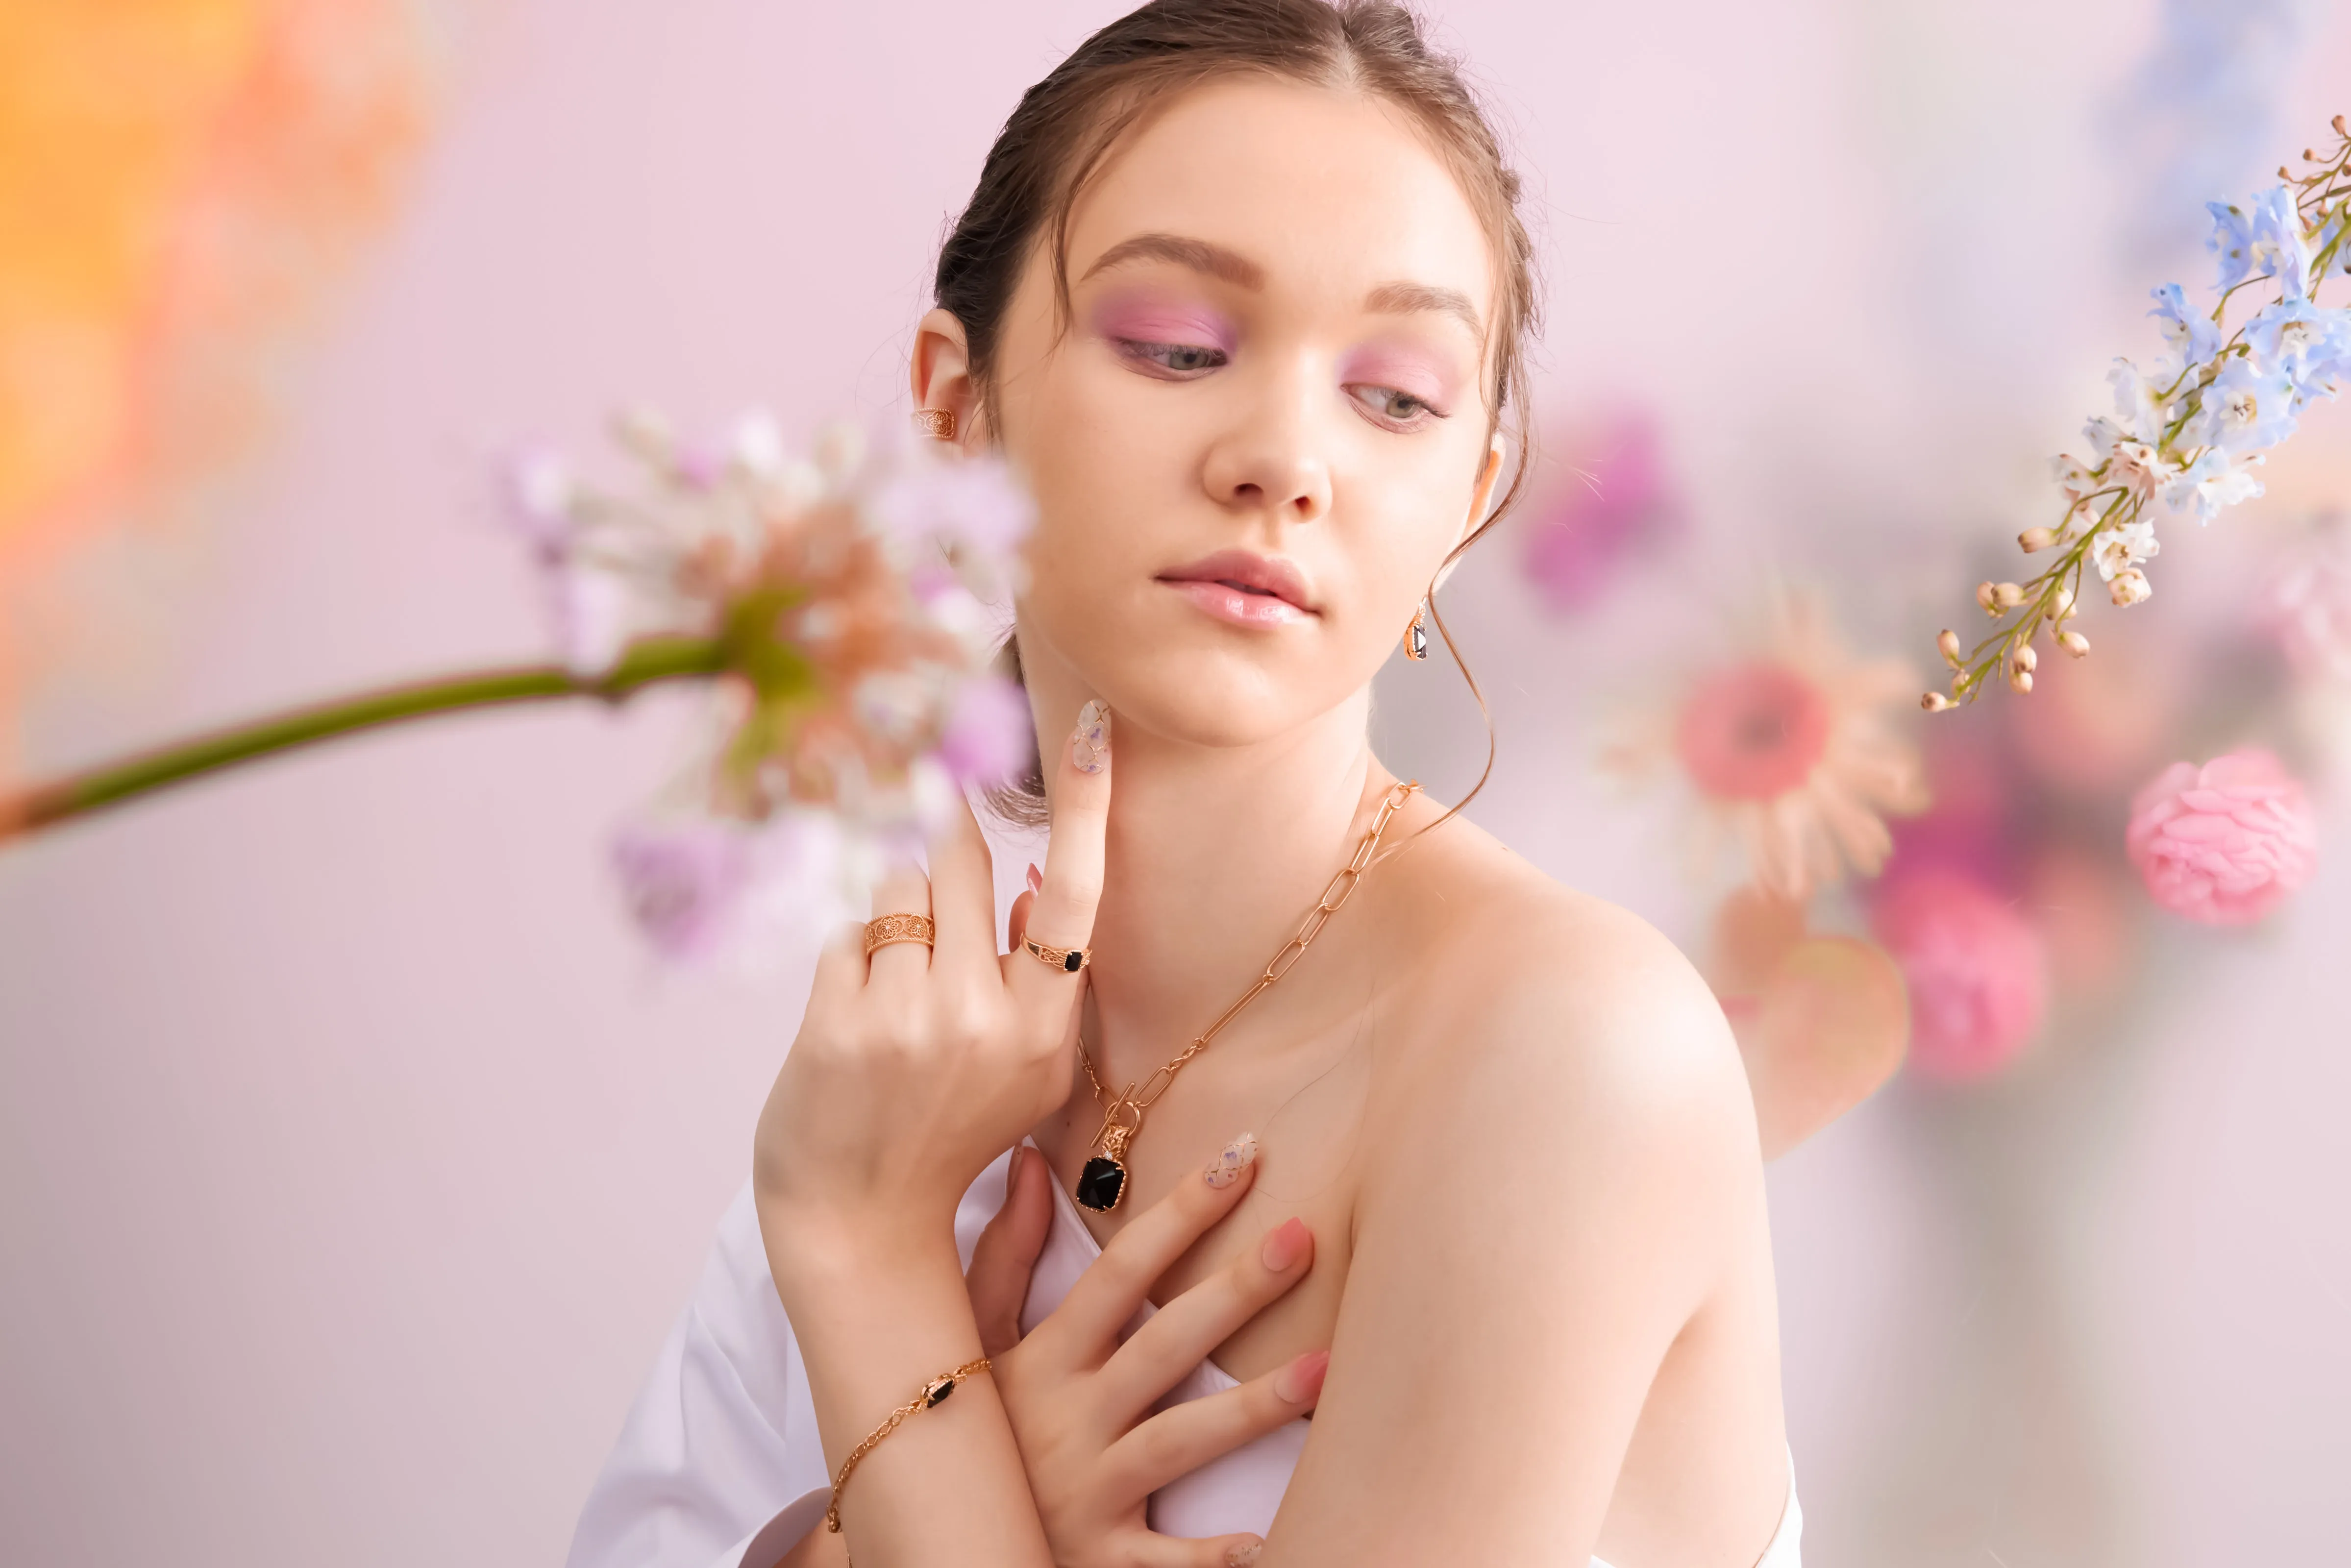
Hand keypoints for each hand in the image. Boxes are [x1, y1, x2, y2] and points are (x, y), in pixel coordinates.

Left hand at [754, 702, 1113, 1271]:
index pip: (1079, 895)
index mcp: (1045, 1031)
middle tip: (921, 884)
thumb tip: (1039, 875)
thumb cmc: (949, 1131)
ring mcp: (910, 1020)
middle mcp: (986, 1019)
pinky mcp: (839, 1022)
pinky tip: (850, 1021)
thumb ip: (1045, 981)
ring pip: (893, 889)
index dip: (1087, 805)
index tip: (1090, 726)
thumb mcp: (1026, 1072)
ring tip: (889, 988)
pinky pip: (843, 935)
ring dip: (887, 918)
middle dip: (935, 852)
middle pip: (959, 862)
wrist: (859, 1220)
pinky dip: (845, 965)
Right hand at [968, 1141, 1329, 1566]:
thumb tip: (1029, 1159)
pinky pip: (1164, 1560)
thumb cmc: (972, 1429)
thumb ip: (1001, 1255)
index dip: (1179, 1214)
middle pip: (1163, 1345)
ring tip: (1323, 1368)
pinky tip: (1268, 1539)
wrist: (942, 1544)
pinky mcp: (1099, 1558)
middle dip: (1233, 1290)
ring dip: (1252, 1408)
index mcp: (1043, 1360)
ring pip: (1178, 1443)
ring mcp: (1087, 1491)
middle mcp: (1068, 1418)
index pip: (1119, 1274)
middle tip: (1303, 1237)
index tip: (1241, 1158)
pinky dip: (1213, 1558)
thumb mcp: (970, 1343)